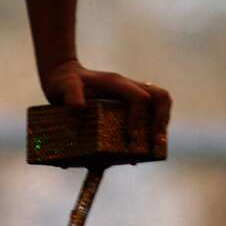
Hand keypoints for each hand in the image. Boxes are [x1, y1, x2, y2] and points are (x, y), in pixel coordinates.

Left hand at [40, 59, 170, 147]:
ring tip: (155, 147)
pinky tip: (142, 149)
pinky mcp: (131, 102)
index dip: (138, 119)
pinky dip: (154, 127)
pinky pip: (152, 110)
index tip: (130, 138)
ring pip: (160, 101)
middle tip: (154, 143)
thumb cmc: (64, 82)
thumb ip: (71, 97)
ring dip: (162, 124)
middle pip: (160, 96)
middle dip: (162, 120)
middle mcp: (128, 86)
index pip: (139, 98)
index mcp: (114, 83)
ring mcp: (132, 92)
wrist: (63, 76)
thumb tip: (79, 110)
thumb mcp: (63, 87)